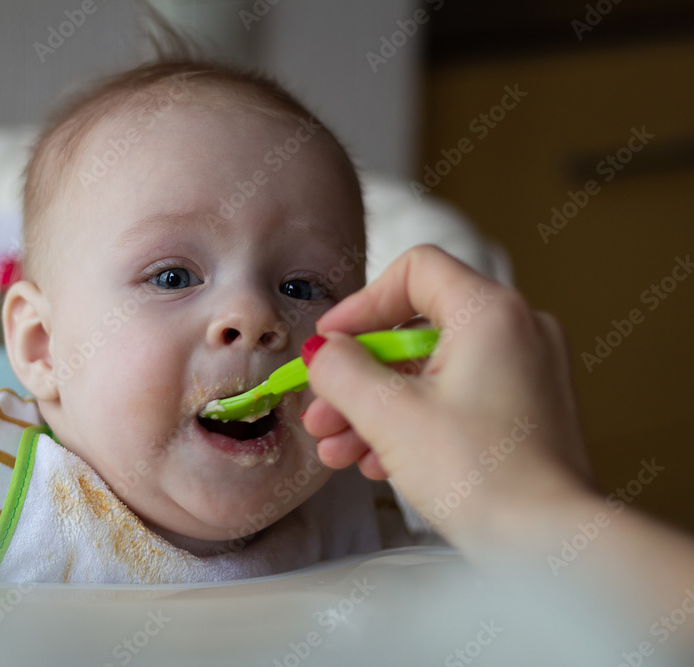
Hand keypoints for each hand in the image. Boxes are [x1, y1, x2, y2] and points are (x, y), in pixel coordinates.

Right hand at [301, 245, 593, 550]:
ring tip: (338, 445)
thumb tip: (322, 353)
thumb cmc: (485, 478)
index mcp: (491, 313)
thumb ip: (342, 371)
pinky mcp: (525, 413)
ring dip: (377, 406)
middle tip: (324, 405)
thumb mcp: (390, 416)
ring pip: (432, 372)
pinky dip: (413, 422)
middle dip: (359, 374)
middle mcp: (517, 333)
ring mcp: (526, 374)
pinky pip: (456, 399)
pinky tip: (376, 460)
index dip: (362, 303)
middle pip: (416, 329)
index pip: (415, 271)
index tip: (331, 341)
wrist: (550, 546)